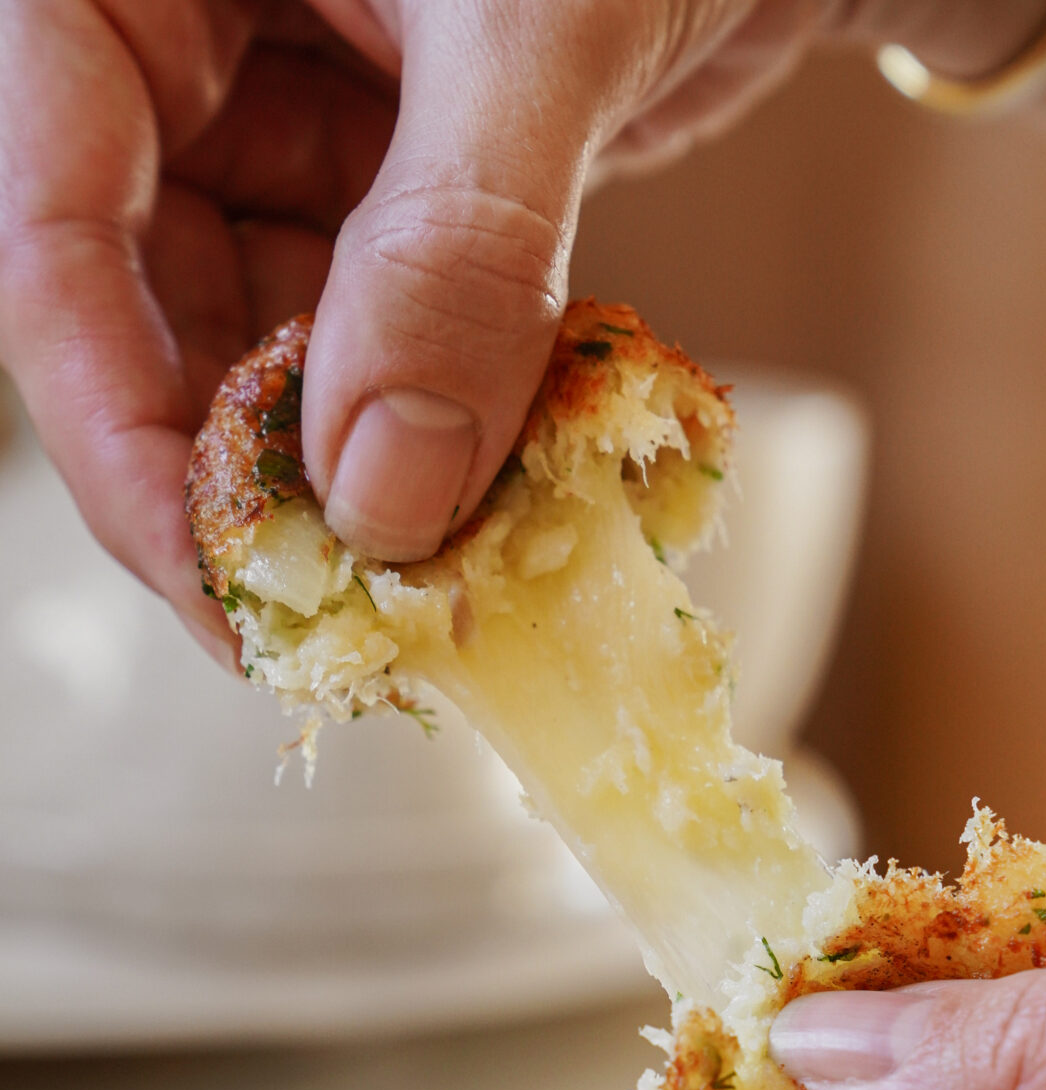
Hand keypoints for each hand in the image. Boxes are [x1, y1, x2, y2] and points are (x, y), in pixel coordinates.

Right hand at [0, 0, 1045, 651]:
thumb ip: (456, 248)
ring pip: (266, 348)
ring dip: (352, 474)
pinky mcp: (384, 189)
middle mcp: (182, 47)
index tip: (216, 583)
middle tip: (344, 616)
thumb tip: (383, 493)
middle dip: (251, 478)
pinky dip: (434, 428)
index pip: (49, 230)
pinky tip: (491, 490)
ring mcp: (281, 121)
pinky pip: (374, 342)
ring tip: (443, 567)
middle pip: (146, 317)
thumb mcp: (537, 27)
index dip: (119, 434)